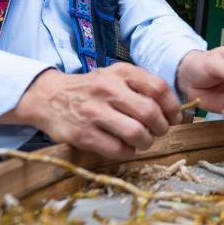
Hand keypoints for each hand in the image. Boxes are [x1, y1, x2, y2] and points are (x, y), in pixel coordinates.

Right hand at [0, 64, 181, 158]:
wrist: (49, 97)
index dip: (172, 107)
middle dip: (160, 128)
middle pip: (150, 113)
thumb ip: (141, 87)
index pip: (158, 88)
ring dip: (145, 142)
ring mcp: (93, 112)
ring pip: (135, 133)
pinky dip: (128, 152)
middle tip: (157, 132)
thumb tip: (174, 111)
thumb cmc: (91, 89)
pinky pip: (117, 149)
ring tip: (142, 141)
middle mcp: (107, 89)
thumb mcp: (115, 76)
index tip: (174, 118)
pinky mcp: (82, 134)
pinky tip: (125, 147)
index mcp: (120, 72)